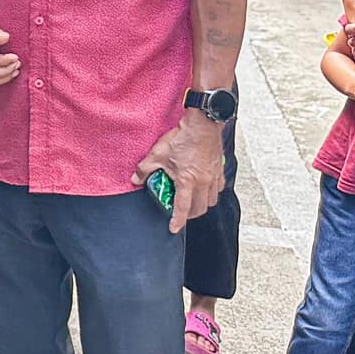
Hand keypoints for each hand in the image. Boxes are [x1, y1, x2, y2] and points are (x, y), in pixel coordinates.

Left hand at [133, 114, 223, 233]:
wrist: (202, 125)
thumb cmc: (182, 139)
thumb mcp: (157, 154)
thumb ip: (144, 170)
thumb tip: (135, 180)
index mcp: (187, 181)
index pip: (183, 208)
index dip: (177, 221)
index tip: (173, 228)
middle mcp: (203, 182)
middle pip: (200, 208)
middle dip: (190, 215)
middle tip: (181, 214)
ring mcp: (213, 177)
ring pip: (211, 200)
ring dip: (202, 204)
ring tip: (192, 201)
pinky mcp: (219, 170)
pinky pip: (218, 188)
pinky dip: (212, 192)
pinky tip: (204, 188)